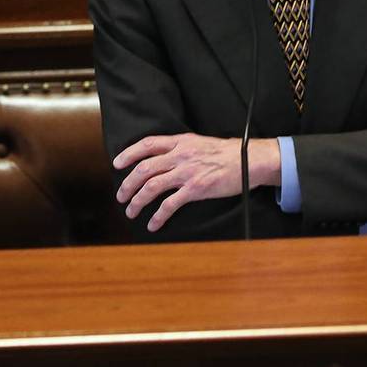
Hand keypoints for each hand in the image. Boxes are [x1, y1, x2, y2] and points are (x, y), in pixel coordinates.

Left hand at [113, 133, 277, 232]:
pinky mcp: (196, 189)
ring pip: (152, 187)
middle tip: (121, 197)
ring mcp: (187, 173)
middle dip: (128, 184)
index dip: (129, 154)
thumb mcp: (200, 143)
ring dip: (137, 201)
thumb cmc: (227, 153)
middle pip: (144, 169)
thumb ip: (181, 148)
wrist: (249, 159)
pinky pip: (170, 204)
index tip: (117, 164)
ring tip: (131, 212)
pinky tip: (153, 224)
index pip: (147, 144)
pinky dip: (158, 216)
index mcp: (180, 142)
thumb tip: (163, 158)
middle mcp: (180, 155)